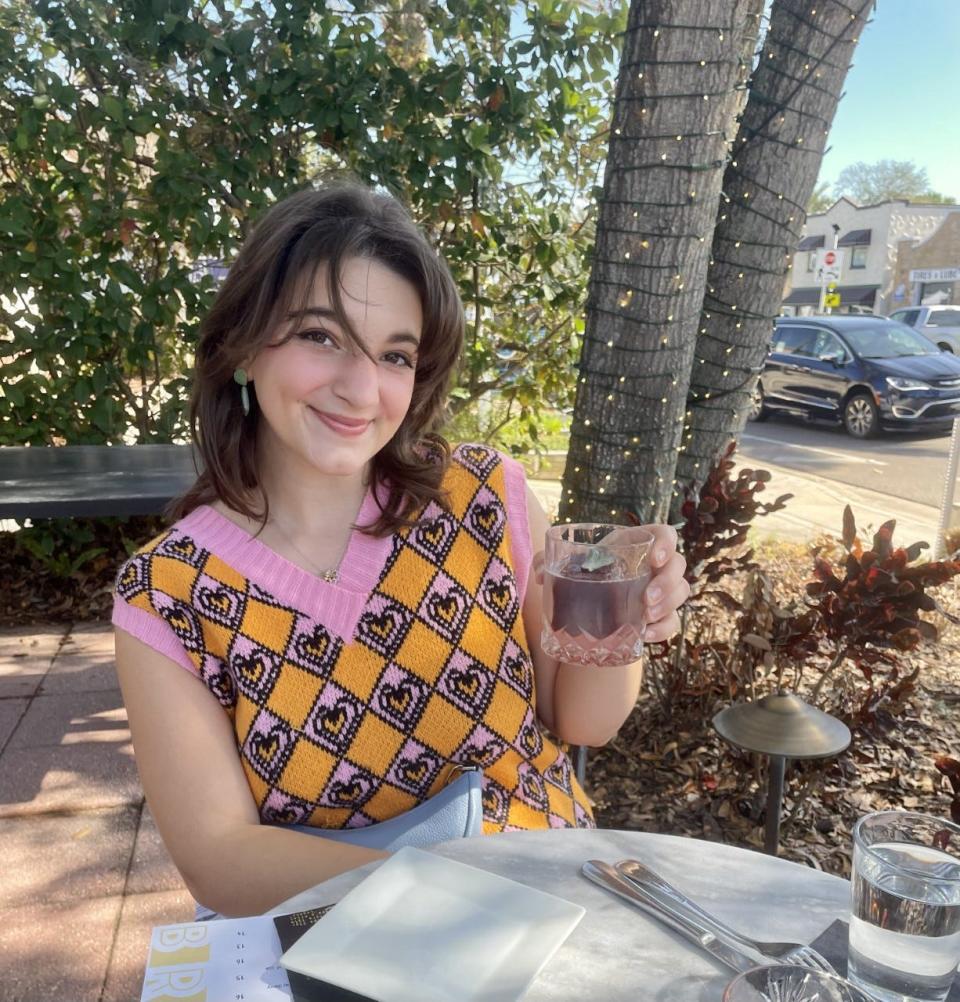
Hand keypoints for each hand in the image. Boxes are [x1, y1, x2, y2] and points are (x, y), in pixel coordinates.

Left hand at [530, 523, 687, 642]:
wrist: (587, 607)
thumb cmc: (582, 575)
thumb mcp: (564, 565)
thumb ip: (548, 562)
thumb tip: (541, 574)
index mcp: (636, 543)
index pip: (665, 534)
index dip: (667, 543)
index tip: (655, 558)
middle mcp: (654, 565)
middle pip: (678, 566)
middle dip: (668, 582)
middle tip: (646, 598)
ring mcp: (661, 590)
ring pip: (681, 592)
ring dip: (668, 604)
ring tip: (645, 616)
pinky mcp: (660, 615)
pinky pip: (674, 621)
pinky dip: (663, 629)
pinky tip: (646, 634)